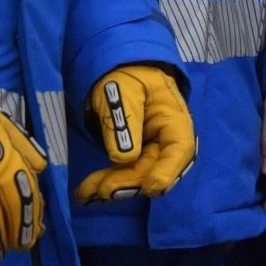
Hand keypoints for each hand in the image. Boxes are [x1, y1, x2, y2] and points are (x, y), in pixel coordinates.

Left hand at [74, 63, 196, 203]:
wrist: (115, 72)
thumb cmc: (126, 77)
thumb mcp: (123, 92)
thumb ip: (125, 121)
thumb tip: (124, 158)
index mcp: (173, 118)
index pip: (180, 148)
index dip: (168, 171)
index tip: (149, 186)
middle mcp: (165, 139)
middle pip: (155, 168)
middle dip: (129, 183)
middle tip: (102, 190)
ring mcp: (149, 149)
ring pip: (136, 176)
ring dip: (113, 187)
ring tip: (85, 193)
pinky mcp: (132, 155)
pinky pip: (123, 173)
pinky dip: (106, 182)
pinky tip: (86, 192)